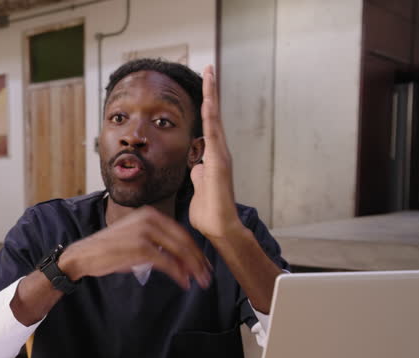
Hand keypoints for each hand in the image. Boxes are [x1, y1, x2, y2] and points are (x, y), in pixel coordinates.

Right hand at [59, 206, 211, 289]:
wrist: (85, 254)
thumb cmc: (110, 249)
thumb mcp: (136, 238)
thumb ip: (158, 243)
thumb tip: (181, 260)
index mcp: (150, 214)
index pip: (181, 232)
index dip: (195, 249)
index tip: (203, 263)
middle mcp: (149, 219)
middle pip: (183, 241)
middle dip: (198, 260)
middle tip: (207, 275)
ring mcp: (145, 232)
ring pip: (179, 251)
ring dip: (192, 268)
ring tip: (200, 281)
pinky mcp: (141, 248)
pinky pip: (167, 262)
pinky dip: (178, 274)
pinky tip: (184, 282)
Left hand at [189, 65, 243, 239]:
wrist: (220, 227)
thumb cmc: (209, 212)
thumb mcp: (200, 188)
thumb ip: (199, 176)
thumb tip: (197, 168)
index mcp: (213, 157)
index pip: (209, 124)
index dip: (206, 104)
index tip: (205, 84)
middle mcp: (220, 152)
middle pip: (213, 115)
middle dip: (211, 91)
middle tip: (209, 67)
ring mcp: (221, 155)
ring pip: (215, 119)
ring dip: (212, 96)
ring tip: (210, 73)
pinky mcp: (219, 162)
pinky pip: (213, 135)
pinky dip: (211, 117)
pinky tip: (207, 101)